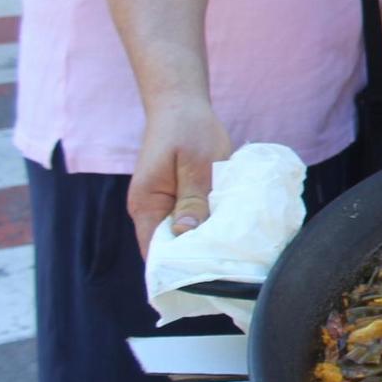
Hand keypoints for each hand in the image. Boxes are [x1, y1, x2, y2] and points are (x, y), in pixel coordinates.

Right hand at [128, 96, 233, 255]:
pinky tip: (230, 227)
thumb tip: (186, 235)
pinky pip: (192, 220)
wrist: (181, 105)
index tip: (208, 276)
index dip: (178, 267)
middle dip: (197, 256)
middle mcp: (150, 211)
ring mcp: (164, 206)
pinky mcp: (178, 199)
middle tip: (231, 264)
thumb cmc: (188, 129)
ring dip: (206, 239)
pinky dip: (209, 224)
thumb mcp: (196, 165)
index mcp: (146, 205)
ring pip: (184, 236)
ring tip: (234, 248)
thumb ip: (192, 200)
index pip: (156, 252)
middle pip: (171, 248)